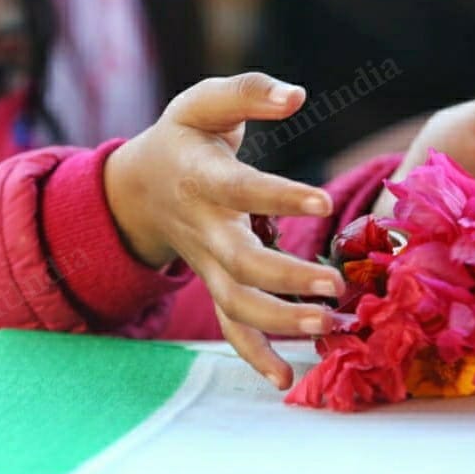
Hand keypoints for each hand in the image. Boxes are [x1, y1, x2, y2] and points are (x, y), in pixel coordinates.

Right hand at [105, 73, 346, 388]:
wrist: (140, 188)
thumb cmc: (184, 138)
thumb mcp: (204, 102)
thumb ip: (248, 93)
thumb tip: (298, 95)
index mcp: (202, 179)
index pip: (239, 189)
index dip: (277, 196)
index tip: (322, 199)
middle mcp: (203, 229)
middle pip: (239, 263)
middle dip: (285, 278)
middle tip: (334, 285)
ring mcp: (207, 264)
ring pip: (235, 304)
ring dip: (279, 322)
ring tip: (328, 327)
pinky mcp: (216, 285)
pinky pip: (232, 328)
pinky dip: (256, 356)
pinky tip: (288, 380)